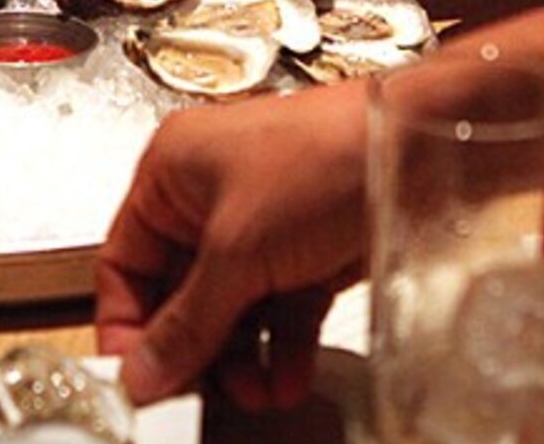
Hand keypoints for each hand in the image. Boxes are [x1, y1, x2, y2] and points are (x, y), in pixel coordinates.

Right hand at [95, 84, 366, 409]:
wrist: (420, 146)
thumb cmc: (324, 156)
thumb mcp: (239, 249)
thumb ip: (188, 322)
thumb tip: (144, 372)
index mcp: (171, 173)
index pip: (124, 261)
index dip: (126, 323)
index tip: (137, 378)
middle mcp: (210, 196)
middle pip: (178, 291)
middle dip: (191, 348)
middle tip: (195, 398)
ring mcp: (262, 224)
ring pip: (231, 307)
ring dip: (239, 357)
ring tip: (254, 395)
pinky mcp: (308, 249)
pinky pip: (280, 309)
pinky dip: (281, 346)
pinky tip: (286, 379)